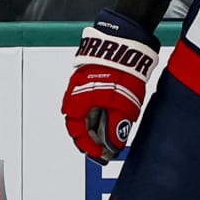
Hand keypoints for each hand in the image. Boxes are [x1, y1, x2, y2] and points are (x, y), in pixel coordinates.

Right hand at [62, 9, 159, 162]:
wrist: (123, 44)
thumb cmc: (119, 73)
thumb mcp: (121, 107)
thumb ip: (115, 129)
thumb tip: (113, 146)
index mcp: (77, 105)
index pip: (78, 134)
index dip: (89, 147)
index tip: (102, 155)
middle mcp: (75, 96)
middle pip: (82, 124)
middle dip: (94, 139)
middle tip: (108, 149)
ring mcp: (82, 87)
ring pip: (88, 113)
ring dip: (99, 126)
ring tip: (114, 135)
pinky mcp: (92, 80)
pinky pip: (94, 102)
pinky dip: (102, 113)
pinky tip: (114, 117)